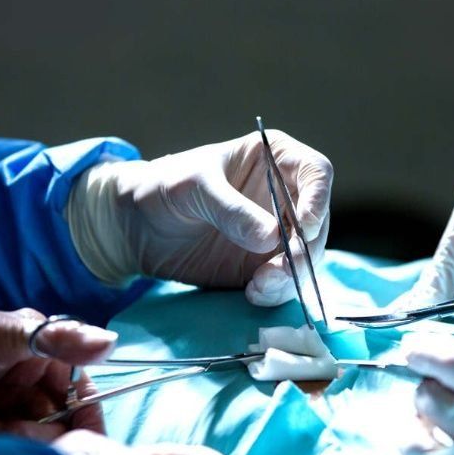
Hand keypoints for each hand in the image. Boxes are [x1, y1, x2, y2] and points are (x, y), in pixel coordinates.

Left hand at [0, 308, 117, 440]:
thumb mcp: (4, 333)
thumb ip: (59, 338)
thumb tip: (111, 342)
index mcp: (44, 357)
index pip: (82, 394)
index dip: (84, 417)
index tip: (84, 441)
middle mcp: (31, 385)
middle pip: (60, 424)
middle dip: (37, 428)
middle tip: (6, 421)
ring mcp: (8, 410)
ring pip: (34, 440)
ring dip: (9, 435)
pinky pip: (7, 451)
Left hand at [65, 130, 331, 305]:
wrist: (135, 226)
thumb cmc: (164, 187)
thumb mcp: (193, 187)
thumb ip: (230, 210)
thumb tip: (270, 238)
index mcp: (276, 160)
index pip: (316, 173)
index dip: (317, 200)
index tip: (301, 227)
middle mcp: (285, 197)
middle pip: (318, 223)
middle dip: (304, 250)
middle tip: (280, 269)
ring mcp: (278, 235)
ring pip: (307, 258)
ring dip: (291, 276)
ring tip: (260, 286)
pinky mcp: (264, 267)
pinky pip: (284, 282)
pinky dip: (276, 292)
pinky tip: (253, 294)